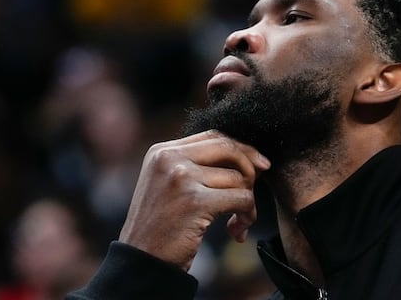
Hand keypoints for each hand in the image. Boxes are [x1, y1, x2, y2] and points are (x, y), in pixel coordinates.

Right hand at [118, 130, 270, 270]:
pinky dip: (247, 215)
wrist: (141, 264)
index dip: (241, 149)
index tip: (259, 166)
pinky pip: (241, 198)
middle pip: (228, 148)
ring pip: (238, 177)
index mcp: (162, 151)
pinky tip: (237, 232)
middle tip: (253, 191)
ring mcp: (181, 178)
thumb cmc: (161, 228)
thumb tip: (251, 159)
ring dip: (247, 202)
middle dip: (250, 169)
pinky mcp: (194, 202)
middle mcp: (169, 158)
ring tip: (239, 222)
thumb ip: (198, 167)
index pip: (213, 136)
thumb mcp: (170, 186)